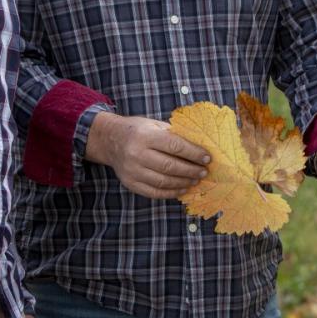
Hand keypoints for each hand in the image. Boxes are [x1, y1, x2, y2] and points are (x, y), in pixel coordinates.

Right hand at [85, 113, 209, 198]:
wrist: (109, 140)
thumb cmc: (137, 130)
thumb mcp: (153, 125)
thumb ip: (173, 135)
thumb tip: (199, 146)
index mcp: (145, 136)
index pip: (175, 146)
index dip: (193, 153)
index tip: (207, 158)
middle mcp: (137, 154)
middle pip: (170, 166)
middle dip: (191, 170)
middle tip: (204, 172)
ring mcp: (132, 171)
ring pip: (163, 181)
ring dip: (183, 182)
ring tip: (195, 180)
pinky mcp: (130, 183)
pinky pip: (154, 192)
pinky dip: (170, 193)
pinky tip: (182, 189)